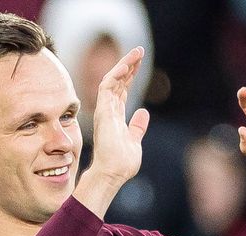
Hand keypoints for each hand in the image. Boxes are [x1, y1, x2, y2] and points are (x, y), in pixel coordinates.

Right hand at [89, 46, 150, 185]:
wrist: (112, 174)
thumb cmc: (121, 163)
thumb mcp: (134, 141)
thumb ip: (137, 127)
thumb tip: (143, 113)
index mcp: (115, 116)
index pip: (122, 91)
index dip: (130, 76)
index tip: (138, 63)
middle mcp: (107, 110)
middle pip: (117, 82)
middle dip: (128, 66)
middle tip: (139, 51)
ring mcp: (104, 110)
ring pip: (111, 80)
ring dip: (124, 65)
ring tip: (136, 53)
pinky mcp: (102, 111)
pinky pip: (107, 86)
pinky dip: (116, 74)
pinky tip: (127, 66)